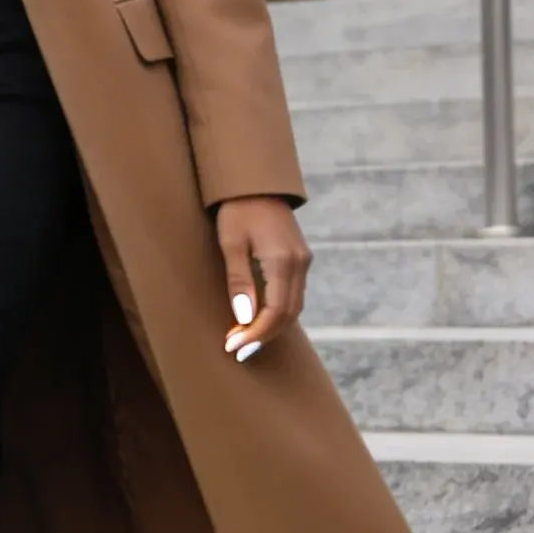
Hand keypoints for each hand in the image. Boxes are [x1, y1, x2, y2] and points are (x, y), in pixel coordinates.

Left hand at [215, 197, 310, 360]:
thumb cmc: (237, 210)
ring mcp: (303, 261)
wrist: (256, 183)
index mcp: (283, 260)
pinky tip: (258, 318)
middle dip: (263, 335)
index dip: (256, 333)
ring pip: (293, 307)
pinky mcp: (300, 259)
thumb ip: (239, 281)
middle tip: (237, 349)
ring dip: (270, 326)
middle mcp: (299, 263)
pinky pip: (293, 294)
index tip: (235, 347)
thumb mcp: (231, 243)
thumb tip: (245, 318)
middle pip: (288, 314)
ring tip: (244, 338)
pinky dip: (277, 312)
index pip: (275, 311)